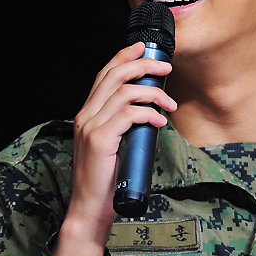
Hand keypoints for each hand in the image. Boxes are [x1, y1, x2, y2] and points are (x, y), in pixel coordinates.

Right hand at [52, 41, 176, 255]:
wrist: (91, 208)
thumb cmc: (107, 179)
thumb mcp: (113, 144)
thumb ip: (123, 124)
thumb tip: (150, 109)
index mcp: (87, 113)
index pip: (104, 75)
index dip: (123, 56)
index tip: (141, 46)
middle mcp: (85, 115)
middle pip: (114, 76)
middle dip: (143, 65)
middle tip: (166, 68)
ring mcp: (90, 126)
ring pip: (124, 92)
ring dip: (153, 93)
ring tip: (170, 103)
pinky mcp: (100, 139)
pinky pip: (129, 115)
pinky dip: (149, 113)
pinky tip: (160, 120)